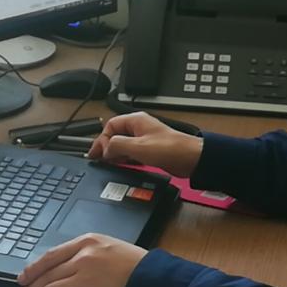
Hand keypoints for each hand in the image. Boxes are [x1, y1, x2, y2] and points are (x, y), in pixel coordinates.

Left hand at [14, 233, 146, 286]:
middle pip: (46, 276)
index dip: (32, 269)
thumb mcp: (106, 245)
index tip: (23, 277)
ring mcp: (84, 280)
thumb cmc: (132, 262)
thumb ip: (84, 251)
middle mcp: (82, 259)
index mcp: (86, 242)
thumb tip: (60, 267)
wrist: (150, 277)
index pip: (50, 256)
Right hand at [87, 112, 203, 177]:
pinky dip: (125, 158)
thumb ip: (117, 145)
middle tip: (100, 160)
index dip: (101, 140)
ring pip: (123, 144)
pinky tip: (124, 166)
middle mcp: (139, 127)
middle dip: (107, 147)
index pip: (110, 126)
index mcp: (136, 120)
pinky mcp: (150, 150)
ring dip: (116, 154)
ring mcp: (145, 138)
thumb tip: (105, 149)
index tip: (96, 154)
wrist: (190, 159)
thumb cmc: (170, 149)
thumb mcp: (138, 147)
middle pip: (115, 135)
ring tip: (110, 164)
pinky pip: (132, 152)